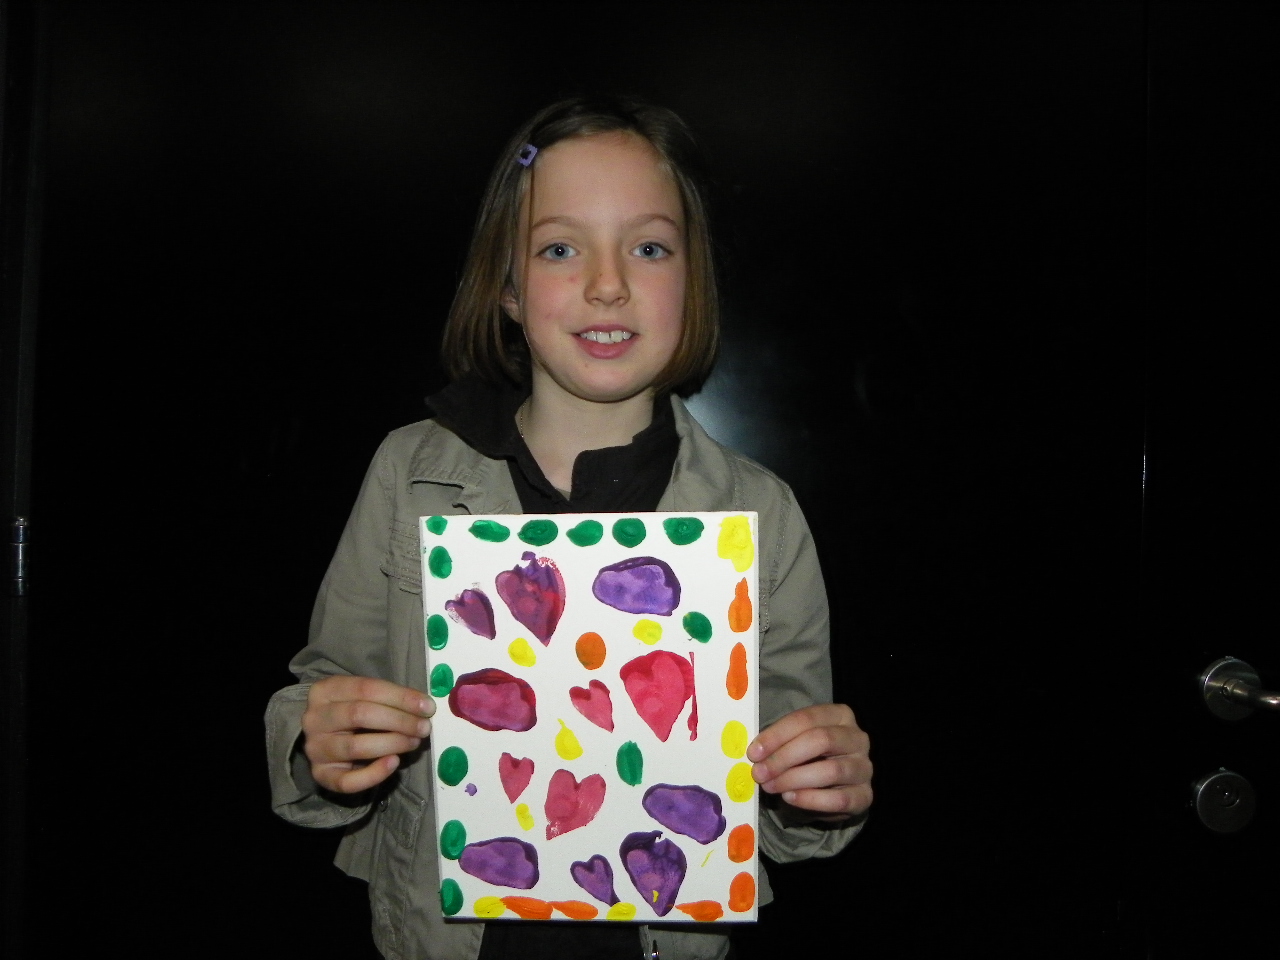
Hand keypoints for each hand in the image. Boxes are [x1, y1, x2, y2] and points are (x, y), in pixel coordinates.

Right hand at [302, 675, 434, 793]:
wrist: (325, 738)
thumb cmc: (351, 712)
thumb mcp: (363, 697)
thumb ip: (388, 698)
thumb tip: (424, 707)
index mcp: (324, 691)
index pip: (366, 688)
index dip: (400, 697)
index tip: (427, 707)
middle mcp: (314, 719)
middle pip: (360, 715)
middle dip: (399, 720)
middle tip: (424, 727)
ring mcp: (315, 748)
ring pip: (356, 746)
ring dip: (392, 743)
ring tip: (414, 742)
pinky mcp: (320, 775)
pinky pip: (348, 781)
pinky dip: (374, 773)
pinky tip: (394, 763)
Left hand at [747, 703, 871, 822]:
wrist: (833, 788)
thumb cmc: (810, 757)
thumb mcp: (797, 741)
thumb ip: (780, 742)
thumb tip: (756, 752)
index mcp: (840, 715)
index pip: (807, 718)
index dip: (777, 734)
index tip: (754, 752)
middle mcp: (857, 738)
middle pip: (821, 740)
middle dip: (784, 757)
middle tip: (759, 772)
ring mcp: (864, 767)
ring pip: (830, 770)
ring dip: (794, 779)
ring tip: (770, 786)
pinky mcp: (865, 796)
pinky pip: (839, 799)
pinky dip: (810, 800)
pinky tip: (790, 797)